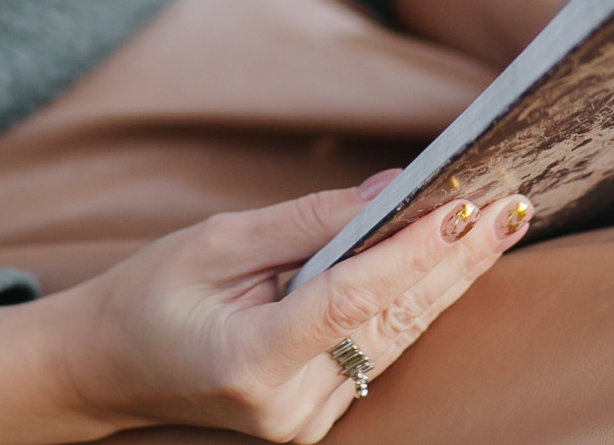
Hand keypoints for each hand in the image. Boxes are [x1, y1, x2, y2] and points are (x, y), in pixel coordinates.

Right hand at [0, 175, 532, 443]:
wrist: (103, 370)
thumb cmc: (147, 296)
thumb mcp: (216, 242)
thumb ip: (308, 222)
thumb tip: (392, 192)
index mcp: (252, 362)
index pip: (353, 301)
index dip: (412, 253)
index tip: (463, 206)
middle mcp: (288, 407)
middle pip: (392, 324)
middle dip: (456, 264)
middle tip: (511, 206)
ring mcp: (304, 423)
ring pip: (394, 340)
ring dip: (448, 281)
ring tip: (499, 224)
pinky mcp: (314, 420)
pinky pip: (376, 353)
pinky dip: (411, 304)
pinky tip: (450, 262)